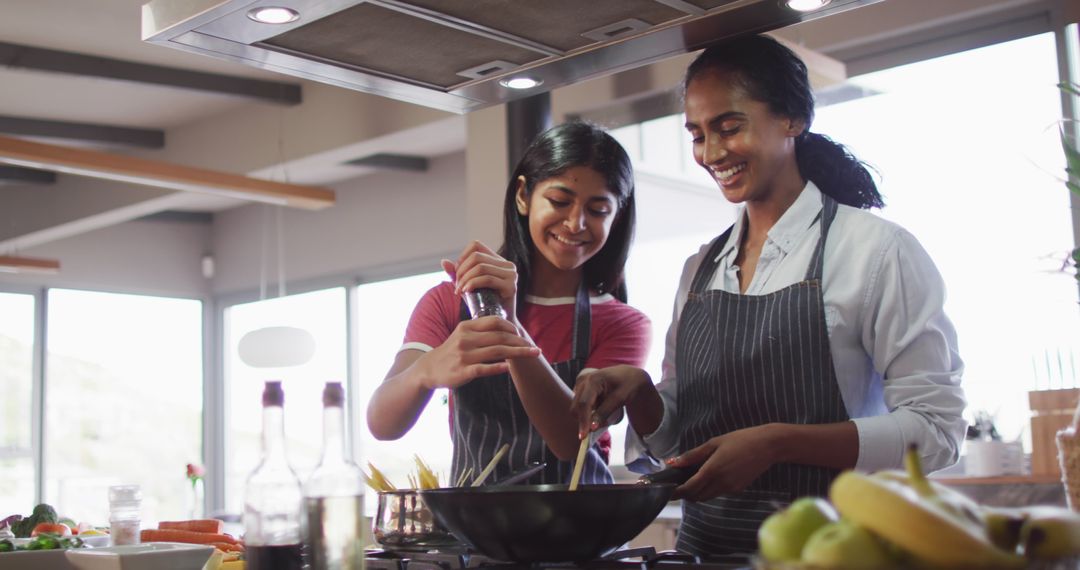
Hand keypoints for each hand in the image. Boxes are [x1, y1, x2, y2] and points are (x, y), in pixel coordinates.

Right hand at [418, 316, 539, 389]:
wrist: (429, 369)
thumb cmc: (451, 351)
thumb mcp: (462, 334)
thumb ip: (481, 330)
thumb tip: (506, 329)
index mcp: (467, 327)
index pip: (494, 322)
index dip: (511, 327)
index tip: (521, 334)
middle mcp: (466, 339)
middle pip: (499, 337)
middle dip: (520, 342)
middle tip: (534, 347)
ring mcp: (464, 355)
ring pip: (496, 351)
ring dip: (517, 353)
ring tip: (532, 354)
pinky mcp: (463, 371)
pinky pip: (484, 368)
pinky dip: (498, 368)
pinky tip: (509, 368)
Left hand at [442, 240, 518, 320]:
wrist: (497, 325)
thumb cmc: (483, 305)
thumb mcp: (468, 286)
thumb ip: (457, 274)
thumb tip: (444, 261)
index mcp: (498, 261)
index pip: (476, 245)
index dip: (462, 257)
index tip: (458, 274)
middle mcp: (507, 265)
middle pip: (476, 256)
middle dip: (461, 270)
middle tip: (457, 286)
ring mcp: (511, 274)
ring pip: (480, 267)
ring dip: (465, 279)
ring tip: (460, 291)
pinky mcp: (511, 286)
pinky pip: (487, 279)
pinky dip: (472, 284)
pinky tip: (466, 292)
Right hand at [571, 365, 650, 439]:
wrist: (629, 375)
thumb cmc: (626, 385)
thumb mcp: (619, 399)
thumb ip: (604, 413)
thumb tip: (592, 428)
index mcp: (593, 380)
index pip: (584, 404)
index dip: (583, 421)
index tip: (583, 436)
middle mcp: (583, 379)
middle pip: (576, 406)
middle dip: (584, 419)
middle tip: (600, 424)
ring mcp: (580, 382)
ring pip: (577, 406)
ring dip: (587, 414)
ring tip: (604, 408)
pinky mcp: (580, 386)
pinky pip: (580, 403)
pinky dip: (588, 409)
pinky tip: (600, 404)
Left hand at [667, 425, 778, 501]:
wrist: (768, 446)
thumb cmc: (740, 440)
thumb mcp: (714, 443)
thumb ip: (693, 455)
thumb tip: (673, 462)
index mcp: (712, 470)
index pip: (689, 488)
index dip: (677, 492)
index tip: (668, 491)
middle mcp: (720, 483)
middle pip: (697, 496)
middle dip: (686, 494)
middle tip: (679, 484)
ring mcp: (730, 488)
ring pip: (708, 497)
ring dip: (698, 493)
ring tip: (693, 480)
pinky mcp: (738, 489)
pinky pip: (719, 493)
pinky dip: (710, 489)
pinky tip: (711, 477)